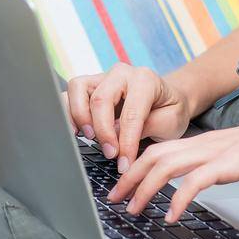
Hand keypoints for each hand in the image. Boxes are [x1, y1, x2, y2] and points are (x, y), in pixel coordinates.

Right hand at [60, 62, 194, 168]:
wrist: (168, 99)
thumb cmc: (170, 110)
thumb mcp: (170, 122)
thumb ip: (145, 127)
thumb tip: (115, 136)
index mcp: (145, 79)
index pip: (131, 113)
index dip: (126, 143)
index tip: (124, 164)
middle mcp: (121, 73)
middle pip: (100, 99)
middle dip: (102, 132)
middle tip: (110, 154)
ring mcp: (102, 77)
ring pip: (78, 89)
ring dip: (79, 117)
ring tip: (89, 138)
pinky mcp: (89, 85)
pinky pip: (69, 94)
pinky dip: (68, 112)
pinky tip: (76, 131)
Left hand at [103, 108, 238, 222]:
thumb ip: (217, 166)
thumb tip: (200, 182)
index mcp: (206, 141)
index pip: (159, 149)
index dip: (135, 166)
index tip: (121, 185)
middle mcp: (206, 143)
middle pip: (154, 155)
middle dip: (129, 177)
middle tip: (114, 200)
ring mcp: (217, 151)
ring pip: (167, 165)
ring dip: (145, 188)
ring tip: (133, 209)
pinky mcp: (232, 164)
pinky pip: (197, 181)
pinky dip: (179, 198)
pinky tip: (171, 214)